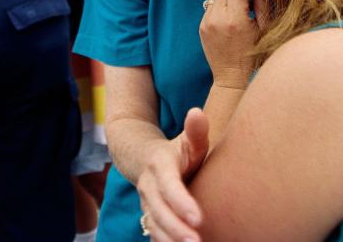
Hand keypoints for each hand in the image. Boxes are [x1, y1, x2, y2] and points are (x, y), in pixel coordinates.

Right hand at [139, 108, 209, 241]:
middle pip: (159, 211)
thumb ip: (195, 130)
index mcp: (160, 166)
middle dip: (176, 229)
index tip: (198, 217)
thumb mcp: (187, 140)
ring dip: (170, 240)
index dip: (181, 202)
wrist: (144, 158)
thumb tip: (196, 112)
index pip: (169, 186)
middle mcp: (149, 187)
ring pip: (153, 226)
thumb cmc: (177, 151)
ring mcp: (146, 203)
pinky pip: (153, 234)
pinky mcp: (149, 217)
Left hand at [199, 0, 263, 88]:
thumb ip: (262, 1)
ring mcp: (206, 22)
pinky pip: (212, 4)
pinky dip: (224, 0)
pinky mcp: (202, 26)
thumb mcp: (264, 29)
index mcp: (234, 19)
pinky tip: (236, 9)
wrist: (233, 79)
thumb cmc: (256, 57)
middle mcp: (217, 18)